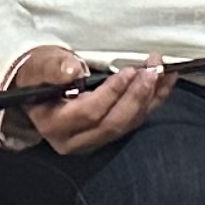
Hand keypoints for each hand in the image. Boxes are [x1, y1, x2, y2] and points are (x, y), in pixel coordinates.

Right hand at [4, 46, 171, 155]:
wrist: (39, 84)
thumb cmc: (40, 73)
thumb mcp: (41, 65)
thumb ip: (54, 68)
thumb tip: (72, 71)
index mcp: (54, 124)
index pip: (89, 112)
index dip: (112, 93)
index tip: (128, 72)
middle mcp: (74, 139)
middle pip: (113, 123)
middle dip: (137, 96)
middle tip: (152, 72)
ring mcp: (94, 139)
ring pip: (128, 124)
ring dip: (150, 97)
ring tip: (162, 72)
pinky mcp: (109, 133)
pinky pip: (135, 120)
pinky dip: (153, 100)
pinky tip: (165, 82)